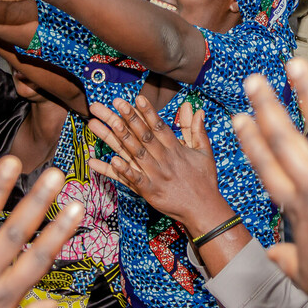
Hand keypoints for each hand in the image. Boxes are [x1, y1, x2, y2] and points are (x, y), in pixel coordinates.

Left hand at [87, 96, 230, 233]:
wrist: (204, 210)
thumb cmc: (205, 180)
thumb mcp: (204, 153)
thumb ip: (197, 130)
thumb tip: (196, 109)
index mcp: (176, 149)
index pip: (160, 127)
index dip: (148, 112)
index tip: (137, 98)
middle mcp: (164, 160)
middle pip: (143, 136)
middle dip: (128, 118)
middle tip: (114, 102)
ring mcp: (156, 176)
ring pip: (135, 153)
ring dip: (118, 138)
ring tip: (103, 124)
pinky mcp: (150, 192)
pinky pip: (133, 179)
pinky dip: (123, 170)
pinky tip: (110, 159)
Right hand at [232, 58, 307, 304]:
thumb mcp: (301, 274)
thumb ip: (286, 258)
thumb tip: (273, 256)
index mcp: (296, 206)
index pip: (266, 167)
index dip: (251, 141)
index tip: (239, 119)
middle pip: (284, 139)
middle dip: (267, 106)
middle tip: (254, 81)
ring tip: (296, 64)